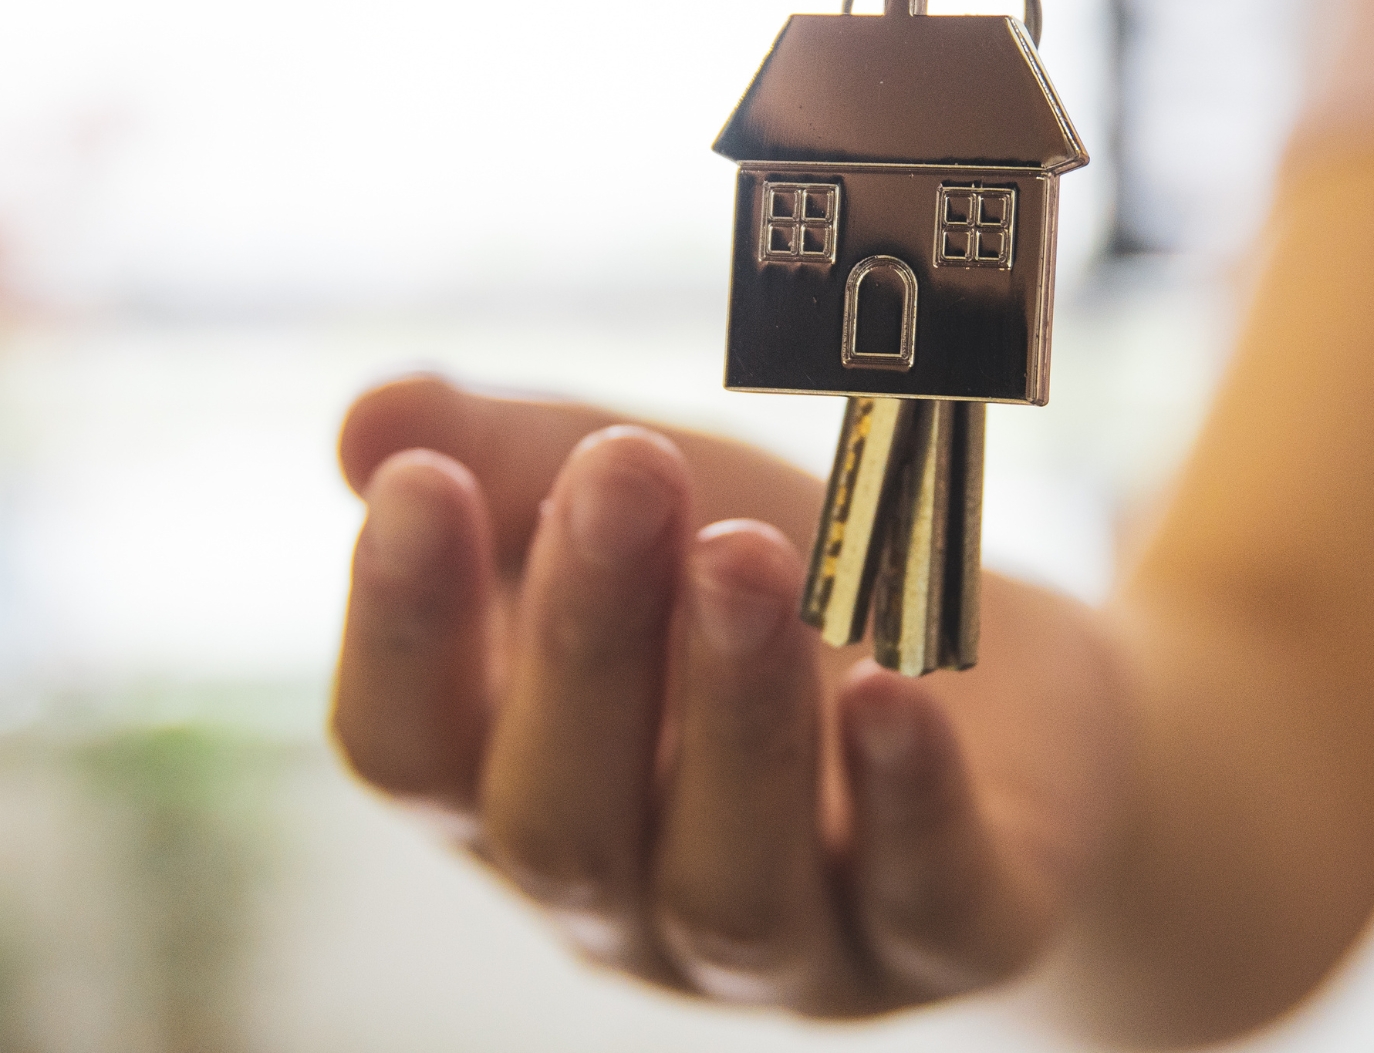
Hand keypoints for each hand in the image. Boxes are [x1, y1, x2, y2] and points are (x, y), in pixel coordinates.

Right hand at [329, 375, 1127, 1012]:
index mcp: (515, 794)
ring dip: (733, 717)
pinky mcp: (949, 931)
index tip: (423, 485)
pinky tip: (894, 687)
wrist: (1008, 699)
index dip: (401, 629)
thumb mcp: (656, 509)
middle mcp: (628, 900)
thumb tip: (365, 424)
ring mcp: (787, 948)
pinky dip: (904, 796)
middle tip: (627, 473)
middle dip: (587, 643)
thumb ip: (516, 459)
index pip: (408, 753)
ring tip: (748, 557)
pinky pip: (922, 895)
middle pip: (562, 820)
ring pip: (728, 881)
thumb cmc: (781, 596)